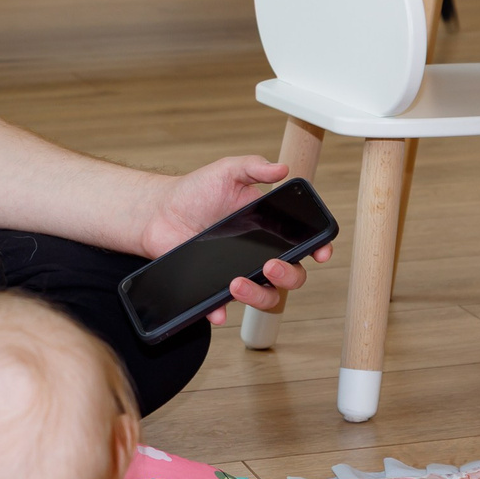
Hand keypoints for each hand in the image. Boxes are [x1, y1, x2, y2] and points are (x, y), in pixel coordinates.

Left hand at [135, 156, 332, 325]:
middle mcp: (258, 252)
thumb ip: (253, 167)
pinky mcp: (214, 286)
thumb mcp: (226, 171)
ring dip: (258, 295)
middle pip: (291, 275)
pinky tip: (217, 310)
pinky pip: (223, 307)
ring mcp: (238, 271)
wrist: (158, 211)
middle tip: (270, 265)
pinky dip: (221, 311)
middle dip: (289, 276)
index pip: (302, 241)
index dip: (318, 248)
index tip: (321, 252)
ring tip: (237, 283)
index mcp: (268, 227)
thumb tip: (282, 168)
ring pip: (265, 296)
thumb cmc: (195, 191)